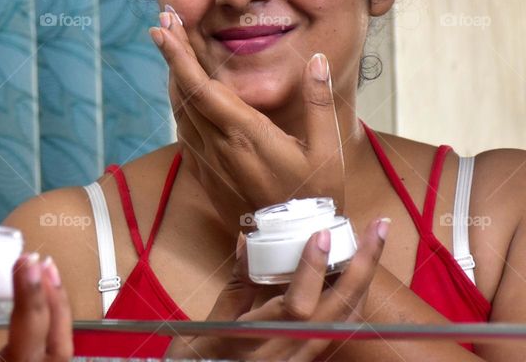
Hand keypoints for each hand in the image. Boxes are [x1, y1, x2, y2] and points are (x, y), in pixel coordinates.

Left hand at [150, 9, 344, 234]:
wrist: (292, 246)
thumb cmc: (314, 197)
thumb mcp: (327, 149)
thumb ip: (319, 101)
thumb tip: (316, 59)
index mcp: (245, 134)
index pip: (200, 87)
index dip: (178, 55)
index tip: (163, 27)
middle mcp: (218, 145)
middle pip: (183, 92)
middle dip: (172, 54)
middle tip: (164, 21)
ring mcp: (208, 161)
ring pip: (180, 111)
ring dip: (174, 76)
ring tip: (172, 45)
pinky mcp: (205, 173)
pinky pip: (184, 130)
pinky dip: (180, 103)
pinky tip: (183, 90)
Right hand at [168, 218, 389, 360]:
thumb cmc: (198, 361)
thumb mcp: (210, 324)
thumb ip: (237, 285)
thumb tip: (248, 242)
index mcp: (257, 343)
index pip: (296, 307)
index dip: (312, 270)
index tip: (321, 234)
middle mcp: (288, 354)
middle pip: (338, 311)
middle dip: (363, 266)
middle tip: (377, 227)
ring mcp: (302, 360)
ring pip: (346, 320)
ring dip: (364, 279)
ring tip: (372, 243)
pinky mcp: (307, 360)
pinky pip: (339, 328)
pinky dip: (351, 297)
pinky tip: (355, 275)